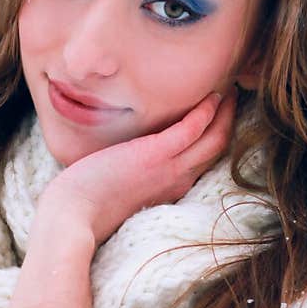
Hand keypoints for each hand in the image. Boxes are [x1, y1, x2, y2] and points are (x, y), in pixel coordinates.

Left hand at [42, 88, 236, 246]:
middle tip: (233, 98)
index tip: (218, 117)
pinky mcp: (155, 155)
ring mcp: (169, 168)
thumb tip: (130, 157)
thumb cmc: (88, 202)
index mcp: (171, 188)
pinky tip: (210, 96)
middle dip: (229, 121)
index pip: (204, 160)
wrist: (73, 215)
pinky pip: (192, 129)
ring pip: (214, 139)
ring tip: (229, 92)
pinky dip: (206, 112)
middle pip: (218, 148)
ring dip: (225, 113)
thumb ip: (136, 173)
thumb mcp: (122, 187)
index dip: (215, 137)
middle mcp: (177, 180)